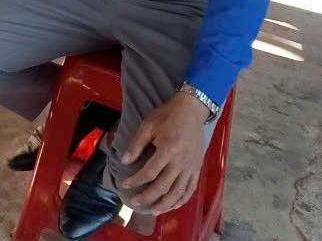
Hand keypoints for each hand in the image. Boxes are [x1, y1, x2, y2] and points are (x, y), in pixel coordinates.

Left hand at [121, 92, 210, 214]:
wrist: (191, 110)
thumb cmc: (167, 116)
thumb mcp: (148, 125)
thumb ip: (136, 144)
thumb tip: (124, 161)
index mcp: (168, 150)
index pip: (149, 173)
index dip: (136, 181)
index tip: (125, 184)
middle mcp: (181, 163)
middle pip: (163, 187)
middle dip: (147, 197)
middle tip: (135, 202)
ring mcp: (191, 167)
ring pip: (178, 193)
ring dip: (164, 204)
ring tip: (152, 210)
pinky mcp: (197, 169)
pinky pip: (190, 189)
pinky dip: (181, 200)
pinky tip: (172, 205)